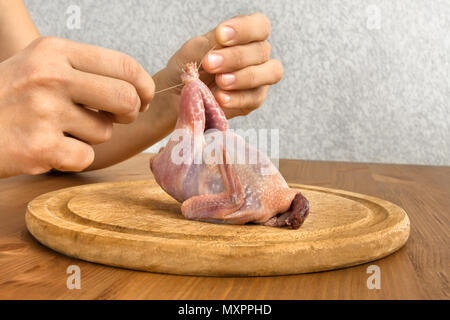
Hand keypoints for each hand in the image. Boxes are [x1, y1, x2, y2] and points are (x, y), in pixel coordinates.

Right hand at [0, 37, 154, 177]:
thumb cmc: (8, 97)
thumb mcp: (39, 65)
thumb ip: (83, 70)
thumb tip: (136, 86)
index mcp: (54, 51)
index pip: (125, 66)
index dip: (143, 86)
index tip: (143, 98)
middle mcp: (50, 77)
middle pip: (126, 100)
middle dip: (129, 114)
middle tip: (116, 118)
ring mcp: (44, 112)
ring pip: (105, 132)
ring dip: (90, 136)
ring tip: (59, 129)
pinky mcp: (40, 147)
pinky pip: (86, 156)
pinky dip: (73, 157)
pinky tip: (49, 147)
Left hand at [156, 13, 282, 118]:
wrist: (179, 95)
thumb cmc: (189, 67)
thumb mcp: (194, 51)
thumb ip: (211, 43)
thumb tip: (222, 39)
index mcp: (245, 36)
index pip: (259, 25)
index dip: (244, 29)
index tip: (221, 35)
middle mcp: (257, 55)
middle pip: (261, 51)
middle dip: (235, 57)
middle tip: (209, 64)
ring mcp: (260, 78)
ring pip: (270, 73)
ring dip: (243, 77)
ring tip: (219, 81)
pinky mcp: (254, 100)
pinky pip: (255, 98)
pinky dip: (237, 98)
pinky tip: (220, 98)